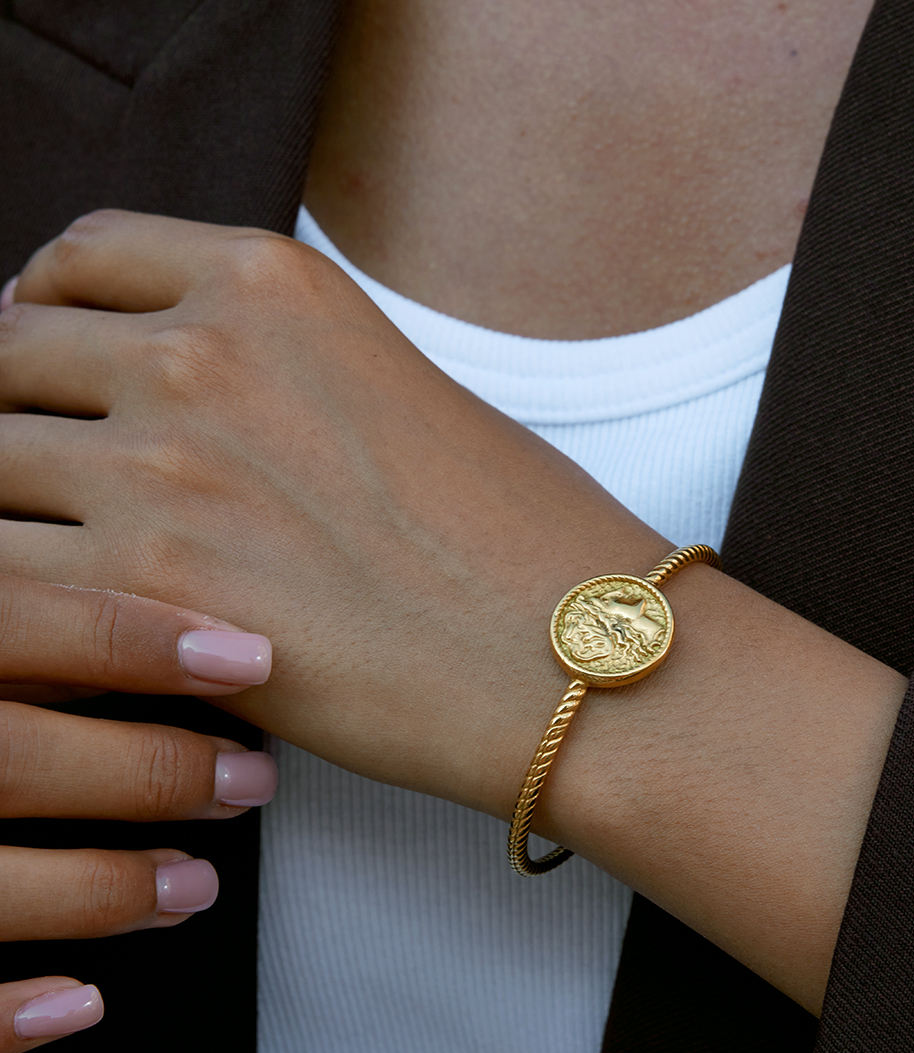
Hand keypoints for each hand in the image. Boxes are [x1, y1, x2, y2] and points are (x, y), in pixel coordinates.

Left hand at [0, 208, 670, 818]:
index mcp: (272, 286)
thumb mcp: (400, 392)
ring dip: (16, 515)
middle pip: (12, 359)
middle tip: (62, 485)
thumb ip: (279, 373)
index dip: (46, 310)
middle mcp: (202, 353)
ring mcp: (162, 466)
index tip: (48, 358)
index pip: (83, 258)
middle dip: (22, 417)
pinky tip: (78, 632)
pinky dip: (21, 603)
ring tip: (74, 566)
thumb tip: (191, 406)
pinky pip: (0, 577)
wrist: (576, 654)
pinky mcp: (143, 589)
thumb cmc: (519, 540)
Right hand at [0, 573, 275, 1052]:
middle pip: (15, 753)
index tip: (250, 658)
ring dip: (103, 888)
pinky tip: (80, 1003)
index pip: (26, 622)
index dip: (141, 637)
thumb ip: (10, 602)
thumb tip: (136, 581)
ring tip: (194, 888)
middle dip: (151, 771)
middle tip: (250, 780)